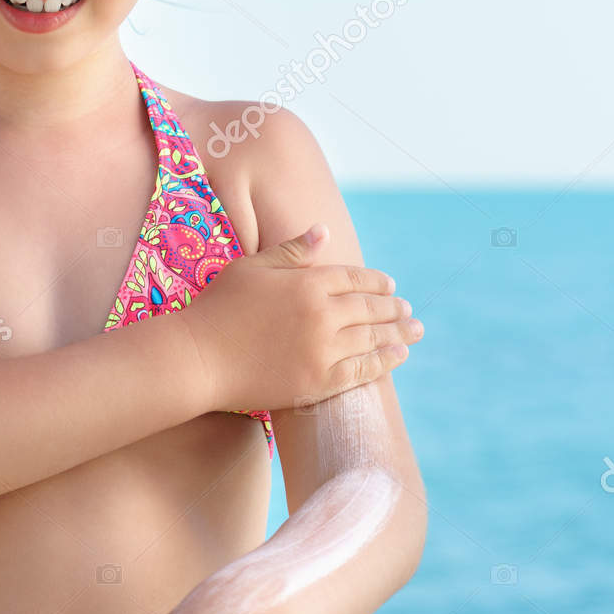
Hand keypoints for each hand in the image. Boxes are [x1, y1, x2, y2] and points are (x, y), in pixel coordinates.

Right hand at [182, 222, 422, 411]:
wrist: (198, 358)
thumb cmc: (218, 308)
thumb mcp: (252, 268)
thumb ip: (292, 251)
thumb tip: (325, 231)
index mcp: (308, 282)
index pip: (355, 278)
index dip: (376, 281)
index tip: (390, 285)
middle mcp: (323, 314)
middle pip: (370, 308)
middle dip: (393, 308)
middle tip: (408, 310)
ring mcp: (323, 350)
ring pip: (372, 339)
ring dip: (398, 333)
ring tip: (414, 330)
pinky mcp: (318, 382)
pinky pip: (361, 371)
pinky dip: (384, 362)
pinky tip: (398, 356)